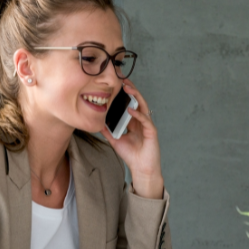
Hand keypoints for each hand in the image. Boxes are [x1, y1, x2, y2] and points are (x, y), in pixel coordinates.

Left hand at [100, 80, 163, 198]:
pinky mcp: (152, 132)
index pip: (130, 103)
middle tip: (123, 79)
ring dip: (136, 96)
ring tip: (128, 88)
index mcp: (134, 122)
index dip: (125, 94)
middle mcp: (142, 121)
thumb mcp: (115, 140)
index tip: (117, 84)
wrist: (141, 169)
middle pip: (137, 101)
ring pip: (143, 107)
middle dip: (131, 90)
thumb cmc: (131, 155)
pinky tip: (131, 109)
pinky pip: (145, 120)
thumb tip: (97, 122)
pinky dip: (138, 114)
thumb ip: (108, 130)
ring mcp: (148, 125)